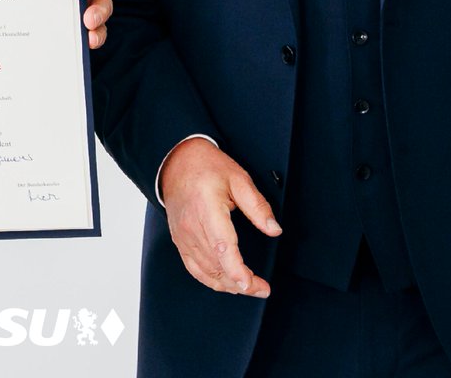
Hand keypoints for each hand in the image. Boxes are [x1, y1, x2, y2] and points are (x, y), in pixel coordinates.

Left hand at [8, 0, 111, 48]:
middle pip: (102, 0)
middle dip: (100, 9)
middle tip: (88, 18)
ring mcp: (73, 17)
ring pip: (98, 24)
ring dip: (99, 31)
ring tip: (88, 37)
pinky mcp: (66, 37)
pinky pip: (83, 43)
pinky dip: (87, 45)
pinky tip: (79, 49)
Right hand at [159, 138, 280, 296]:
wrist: (176, 162)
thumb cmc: (207, 167)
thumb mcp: (238, 178)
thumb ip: (257, 205)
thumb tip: (274, 229)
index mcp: (207, 208)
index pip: (222, 246)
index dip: (237, 270)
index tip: (252, 284)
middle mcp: (192, 225)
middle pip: (216, 265)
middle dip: (241, 283)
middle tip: (262, 288)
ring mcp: (183, 236)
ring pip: (206, 271)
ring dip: (228, 285)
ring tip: (249, 287)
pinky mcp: (179, 241)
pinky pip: (194, 269)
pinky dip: (211, 280)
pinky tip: (225, 283)